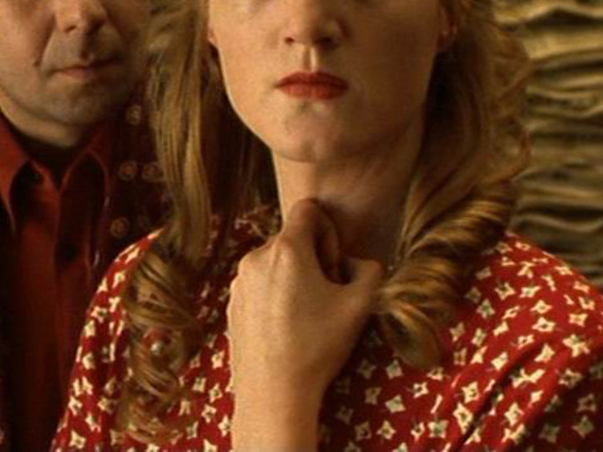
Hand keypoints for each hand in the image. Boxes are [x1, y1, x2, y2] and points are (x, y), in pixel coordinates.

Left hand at [227, 199, 384, 450]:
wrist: (273, 393)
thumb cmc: (318, 346)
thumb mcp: (362, 305)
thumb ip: (371, 269)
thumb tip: (355, 263)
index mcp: (285, 249)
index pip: (309, 209)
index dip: (329, 233)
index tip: (333, 267)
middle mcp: (255, 257)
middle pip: (291, 239)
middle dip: (312, 259)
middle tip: (325, 296)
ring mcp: (239, 282)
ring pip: (275, 263)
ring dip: (293, 278)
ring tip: (306, 316)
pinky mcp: (231, 305)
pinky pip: (259, 286)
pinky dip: (275, 297)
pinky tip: (287, 330)